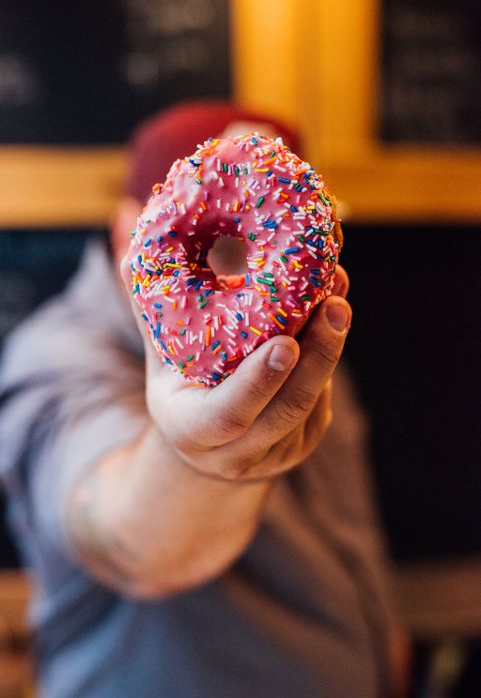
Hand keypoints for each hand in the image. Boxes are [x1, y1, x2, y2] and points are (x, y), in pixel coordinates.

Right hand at [121, 260, 350, 482]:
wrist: (203, 443)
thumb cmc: (179, 386)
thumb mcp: (159, 356)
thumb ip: (152, 309)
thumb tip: (134, 245)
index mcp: (191, 430)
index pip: (229, 414)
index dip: (258, 381)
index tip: (285, 343)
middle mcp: (235, 452)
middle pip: (286, 409)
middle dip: (316, 356)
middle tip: (334, 304)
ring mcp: (274, 453)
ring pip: (310, 404)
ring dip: (330, 351)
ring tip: (338, 301)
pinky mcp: (302, 444)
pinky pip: (320, 402)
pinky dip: (328, 360)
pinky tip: (331, 319)